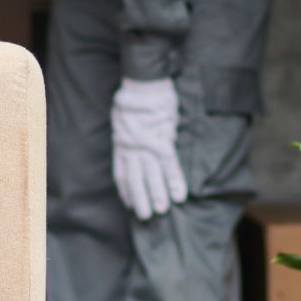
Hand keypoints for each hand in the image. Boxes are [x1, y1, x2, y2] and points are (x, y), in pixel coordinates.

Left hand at [111, 77, 187, 219]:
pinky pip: (170, 166)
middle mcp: (131, 149)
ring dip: (157, 194)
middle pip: (135, 179)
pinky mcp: (164, 141)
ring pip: (152, 176)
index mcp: (121, 145)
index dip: (126, 191)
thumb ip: (126, 135)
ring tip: (162, 210)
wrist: (143, 85)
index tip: (129, 205)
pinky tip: (179, 195)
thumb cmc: (134, 100)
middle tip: (145, 216)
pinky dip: (174, 181)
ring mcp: (147, 146)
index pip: (121, 174)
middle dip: (140, 199)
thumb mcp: (123, 120)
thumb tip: (129, 144)